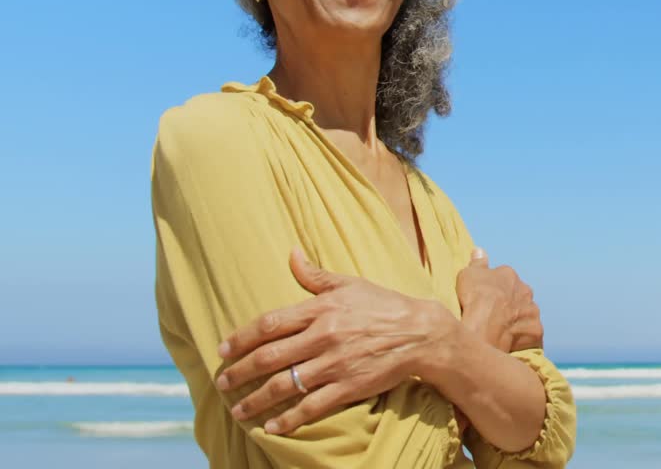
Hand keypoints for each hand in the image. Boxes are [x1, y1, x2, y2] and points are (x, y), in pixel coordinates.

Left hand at [214, 248, 456, 434]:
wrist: (420, 332)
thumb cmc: (383, 304)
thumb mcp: (349, 283)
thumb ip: (315, 274)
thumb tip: (291, 253)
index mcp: (321, 309)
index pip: (269, 324)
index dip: (240, 338)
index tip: (222, 350)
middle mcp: (323, 336)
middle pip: (269, 357)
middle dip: (239, 373)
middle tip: (222, 383)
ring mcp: (335, 364)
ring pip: (284, 385)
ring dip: (256, 400)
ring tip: (238, 410)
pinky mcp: (348, 386)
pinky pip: (311, 406)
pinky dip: (288, 419)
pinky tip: (271, 426)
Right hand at [456, 247, 543, 353]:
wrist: (485, 326)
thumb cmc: (475, 298)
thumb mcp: (469, 274)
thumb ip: (477, 263)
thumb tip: (480, 250)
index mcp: (510, 276)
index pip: (504, 279)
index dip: (494, 289)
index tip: (486, 299)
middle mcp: (525, 291)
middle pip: (519, 296)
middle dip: (510, 303)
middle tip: (495, 315)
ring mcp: (533, 311)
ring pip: (527, 314)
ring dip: (518, 320)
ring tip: (503, 331)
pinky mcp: (536, 331)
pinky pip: (531, 334)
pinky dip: (524, 338)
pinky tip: (513, 343)